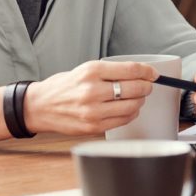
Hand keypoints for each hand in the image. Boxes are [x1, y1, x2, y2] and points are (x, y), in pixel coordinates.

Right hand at [23, 60, 156, 135]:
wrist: (41, 106)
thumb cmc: (65, 85)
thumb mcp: (86, 69)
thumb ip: (112, 71)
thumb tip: (140, 73)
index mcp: (92, 71)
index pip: (131, 69)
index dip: (147, 71)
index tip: (153, 73)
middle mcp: (92, 90)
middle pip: (135, 88)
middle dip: (146, 87)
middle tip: (147, 85)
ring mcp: (93, 111)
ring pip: (132, 106)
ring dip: (140, 101)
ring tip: (137, 97)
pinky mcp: (93, 127)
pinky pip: (122, 120)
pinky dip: (131, 114)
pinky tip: (128, 109)